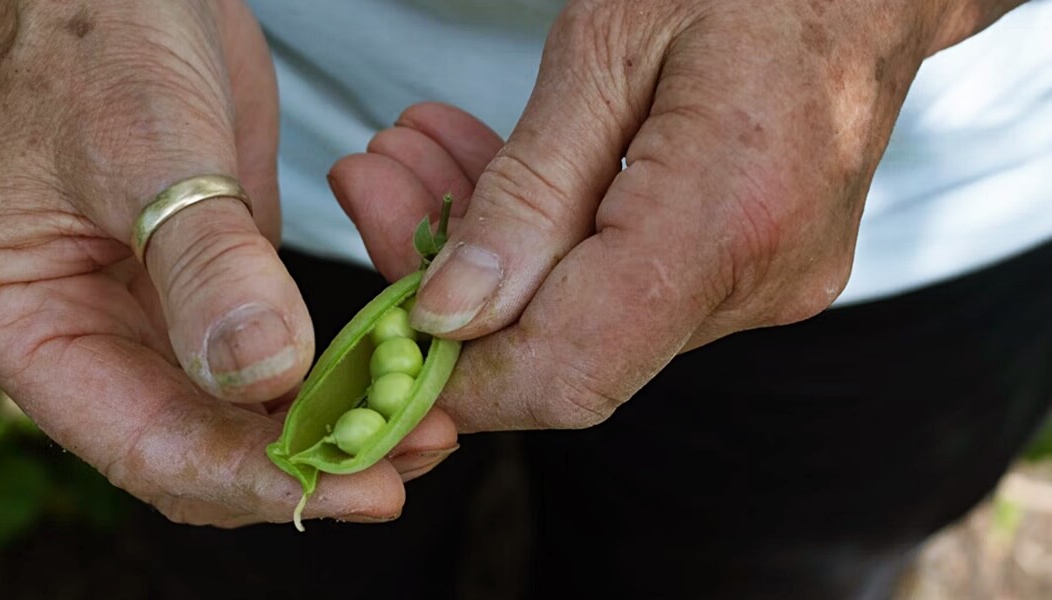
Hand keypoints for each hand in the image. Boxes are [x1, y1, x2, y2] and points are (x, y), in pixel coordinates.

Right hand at [0, 0, 454, 526]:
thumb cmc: (103, 44)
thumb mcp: (150, 146)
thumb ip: (205, 264)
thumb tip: (267, 377)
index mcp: (16, 320)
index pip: (138, 438)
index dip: (248, 475)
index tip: (351, 487)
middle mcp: (72, 341)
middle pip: (189, 450)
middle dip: (296, 469)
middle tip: (403, 471)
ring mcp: (136, 324)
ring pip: (232, 423)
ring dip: (322, 436)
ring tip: (421, 436)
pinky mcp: (198, 298)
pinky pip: (261, 369)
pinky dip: (325, 384)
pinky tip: (391, 383)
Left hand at [330, 0, 1020, 430]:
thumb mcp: (607, 48)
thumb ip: (529, 191)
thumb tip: (449, 316)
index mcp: (727, 219)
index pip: (567, 368)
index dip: (457, 378)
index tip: (375, 329)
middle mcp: (759, 280)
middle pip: (565, 350)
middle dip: (448, 288)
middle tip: (374, 183)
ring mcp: (766, 285)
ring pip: (585, 320)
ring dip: (488, 252)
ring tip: (413, 156)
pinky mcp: (755, 273)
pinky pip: (624, 287)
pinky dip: (547, 242)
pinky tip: (485, 172)